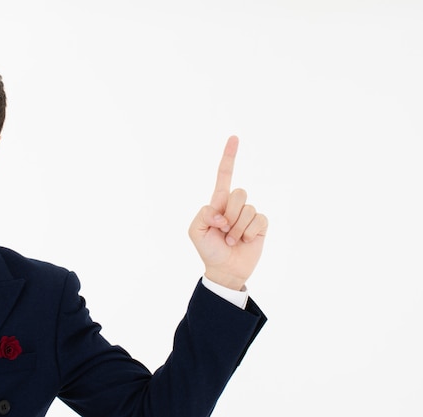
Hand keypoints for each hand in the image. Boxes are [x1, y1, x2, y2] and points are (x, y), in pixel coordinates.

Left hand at [188, 136, 267, 290]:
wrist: (225, 270)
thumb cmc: (208, 249)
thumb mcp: (195, 231)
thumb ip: (202, 215)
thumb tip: (220, 212)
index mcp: (218, 201)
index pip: (224, 175)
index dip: (229, 156)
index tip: (234, 138)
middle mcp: (235, 204)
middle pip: (239, 193)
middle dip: (229, 214)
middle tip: (223, 231)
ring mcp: (248, 214)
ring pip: (248, 209)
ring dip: (237, 229)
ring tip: (232, 240)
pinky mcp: (260, 225)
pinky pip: (258, 220)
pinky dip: (249, 233)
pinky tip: (245, 241)